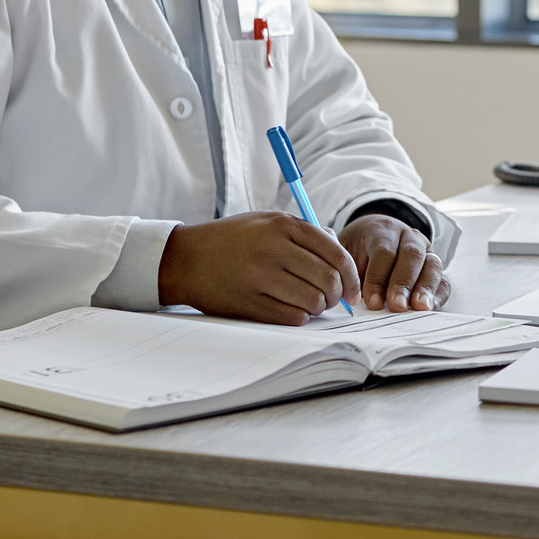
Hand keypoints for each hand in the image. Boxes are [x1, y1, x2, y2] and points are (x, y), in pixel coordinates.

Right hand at [157, 212, 361, 325]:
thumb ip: (305, 232)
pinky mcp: (249, 303)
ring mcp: (260, 277)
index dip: (352, 274)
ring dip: (319, 307)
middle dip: (338, 294)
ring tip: (313, 304)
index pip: (336, 253)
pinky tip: (296, 311)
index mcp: (283, 226)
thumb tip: (341, 251)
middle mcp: (274, 249)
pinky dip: (301, 317)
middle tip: (335, 299)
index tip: (353, 288)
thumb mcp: (268, 221)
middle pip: (328, 279)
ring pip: (313, 301)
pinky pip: (292, 317)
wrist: (185, 259)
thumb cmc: (233, 239)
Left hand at [341, 213, 447, 312]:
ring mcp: (426, 250)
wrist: (373, 237)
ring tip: (419, 308)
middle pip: (411, 255)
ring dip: (425, 288)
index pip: (384, 251)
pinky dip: (438, 294)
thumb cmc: (356, 251)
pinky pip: (443, 279)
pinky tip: (430, 308)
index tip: (372, 301)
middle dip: (404, 282)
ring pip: (432, 264)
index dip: (378, 277)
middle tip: (397, 305)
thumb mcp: (343, 251)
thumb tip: (338, 286)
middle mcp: (408, 237)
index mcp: (382, 230)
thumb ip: (341, 265)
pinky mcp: (434, 267)